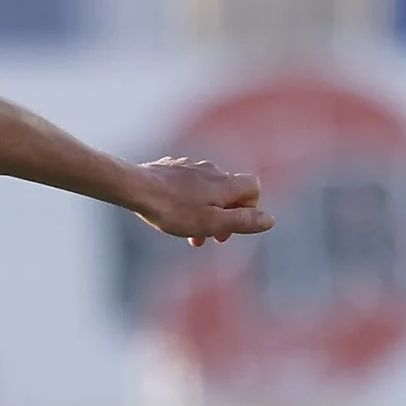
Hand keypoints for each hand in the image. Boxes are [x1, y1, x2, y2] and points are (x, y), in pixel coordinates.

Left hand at [132, 157, 275, 245]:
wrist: (136, 188)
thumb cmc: (174, 209)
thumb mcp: (212, 222)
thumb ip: (243, 221)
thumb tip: (270, 220)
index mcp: (226, 182)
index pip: (253, 188)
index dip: (249, 208)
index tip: (232, 225)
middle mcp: (212, 170)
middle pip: (229, 192)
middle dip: (223, 216)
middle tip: (210, 238)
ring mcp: (190, 167)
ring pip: (206, 191)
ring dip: (203, 212)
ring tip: (189, 233)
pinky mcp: (171, 168)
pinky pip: (187, 185)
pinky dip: (187, 201)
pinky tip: (172, 212)